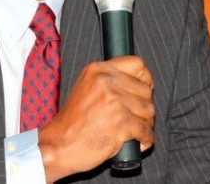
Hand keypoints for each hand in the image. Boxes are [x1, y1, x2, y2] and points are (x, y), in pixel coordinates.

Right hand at [37, 55, 154, 181]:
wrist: (59, 144)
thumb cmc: (72, 122)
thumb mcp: (86, 88)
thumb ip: (108, 81)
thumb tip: (140, 84)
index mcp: (98, 70)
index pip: (138, 65)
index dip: (145, 79)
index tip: (142, 91)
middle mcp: (107, 82)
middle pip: (146, 90)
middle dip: (144, 106)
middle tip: (135, 117)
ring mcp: (115, 101)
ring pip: (149, 110)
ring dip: (146, 123)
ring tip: (134, 130)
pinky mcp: (122, 122)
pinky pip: (146, 130)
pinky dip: (145, 139)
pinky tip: (137, 142)